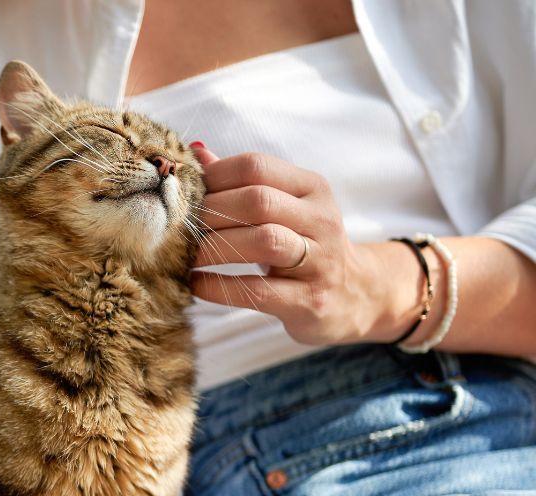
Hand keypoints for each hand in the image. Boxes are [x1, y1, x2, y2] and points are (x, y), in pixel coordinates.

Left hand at [188, 143, 422, 344]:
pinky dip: (220, 288)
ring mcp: (320, 261)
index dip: (213, 177)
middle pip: (258, 201)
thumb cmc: (305, 245)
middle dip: (210, 213)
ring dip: (215, 248)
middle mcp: (321, 219)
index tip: (185, 196)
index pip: (256, 166)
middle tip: (180, 229)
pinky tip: (197, 285)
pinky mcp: (310, 301)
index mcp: (311, 188)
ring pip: (264, 241)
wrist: (357, 295)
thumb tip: (194, 152)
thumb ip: (242, 182)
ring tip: (185, 257)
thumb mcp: (284, 207)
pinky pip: (259, 291)